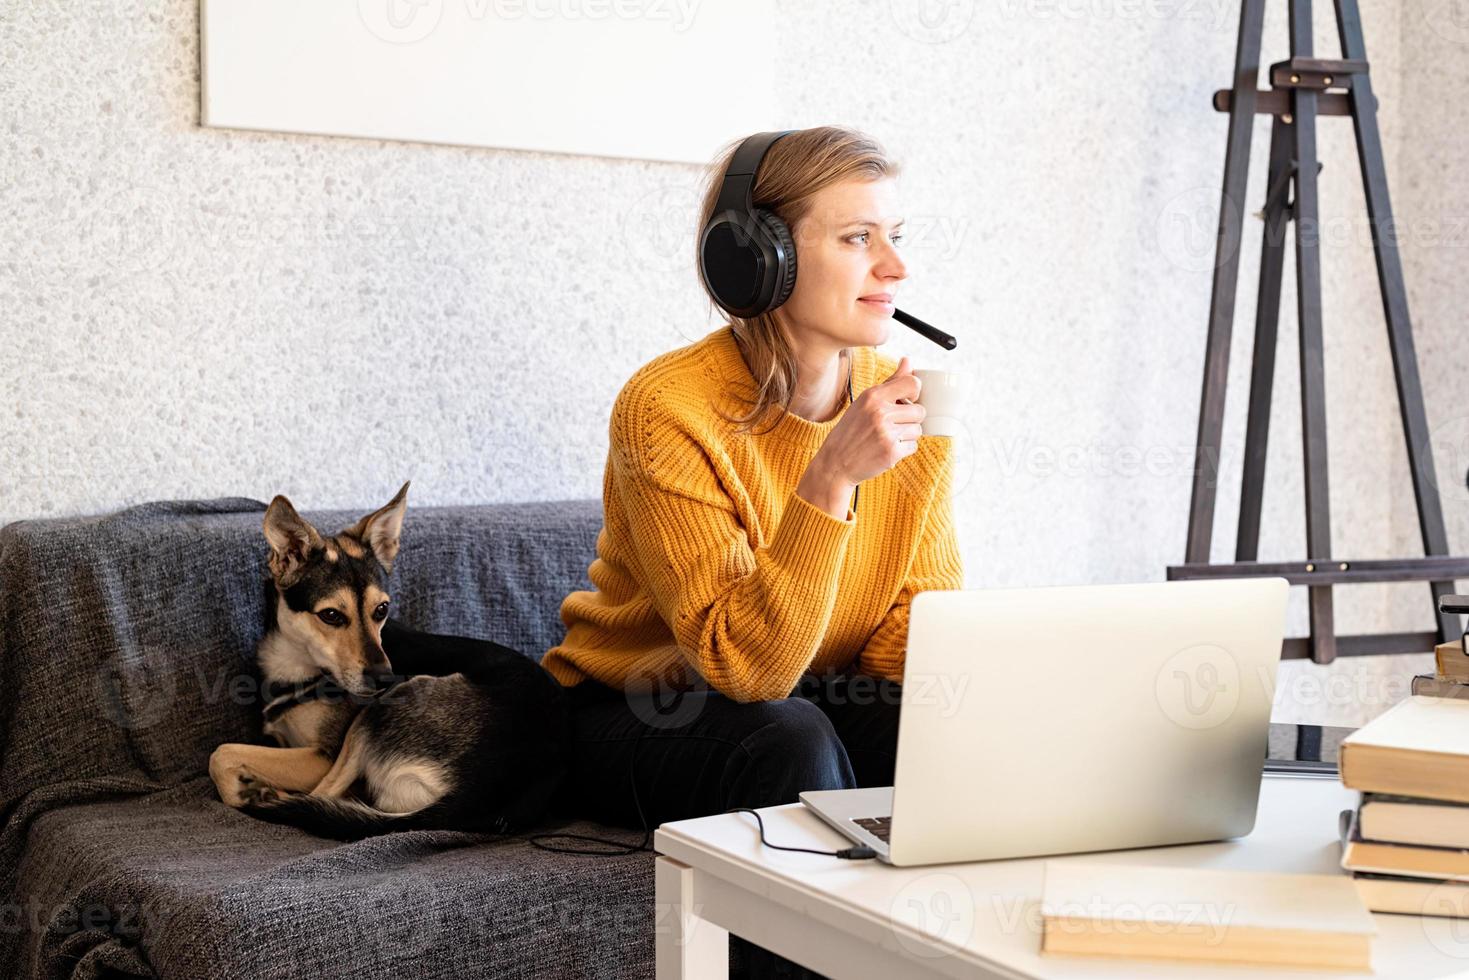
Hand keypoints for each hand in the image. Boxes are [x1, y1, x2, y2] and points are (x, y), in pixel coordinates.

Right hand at [815, 356, 925, 485]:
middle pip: (920, 411)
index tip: (907, 400)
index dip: (915, 392)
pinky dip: (904, 449)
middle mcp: (880, 412)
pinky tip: (886, 448)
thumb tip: (908, 360)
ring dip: (907, 435)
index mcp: (873, 396)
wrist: (836, 462)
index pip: (913, 383)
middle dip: (910, 419)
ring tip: (887, 437)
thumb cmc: (852, 430)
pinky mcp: (891, 452)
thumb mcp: (866, 401)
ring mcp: (886, 433)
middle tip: (892, 425)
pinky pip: (914, 446)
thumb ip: (891, 382)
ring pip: (918, 430)